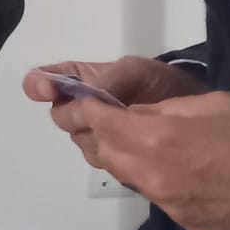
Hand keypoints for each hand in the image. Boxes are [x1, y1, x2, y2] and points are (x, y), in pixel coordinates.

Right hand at [26, 56, 203, 163]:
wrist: (191, 105)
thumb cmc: (158, 81)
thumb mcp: (134, 70)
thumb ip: (111, 80)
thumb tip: (90, 96)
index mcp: (78, 80)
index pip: (41, 81)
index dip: (38, 85)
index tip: (48, 90)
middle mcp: (80, 107)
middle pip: (60, 117)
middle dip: (77, 117)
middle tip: (100, 113)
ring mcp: (95, 132)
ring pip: (81, 141)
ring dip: (98, 137)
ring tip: (126, 129)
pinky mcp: (113, 153)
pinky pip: (101, 158)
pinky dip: (113, 154)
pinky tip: (132, 146)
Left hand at [52, 91, 229, 229]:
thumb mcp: (214, 104)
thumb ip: (167, 111)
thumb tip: (138, 116)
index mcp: (158, 138)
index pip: (100, 122)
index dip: (85, 109)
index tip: (78, 102)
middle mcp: (153, 175)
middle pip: (105, 153)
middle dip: (101, 134)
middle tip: (108, 119)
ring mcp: (168, 204)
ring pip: (127, 176)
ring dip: (125, 157)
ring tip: (140, 140)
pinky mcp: (185, 223)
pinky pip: (155, 194)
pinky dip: (153, 177)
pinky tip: (175, 167)